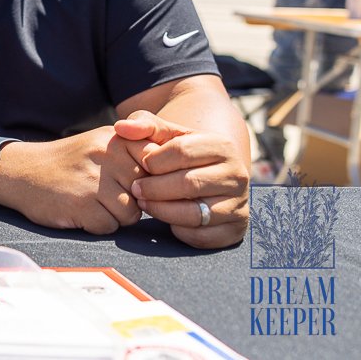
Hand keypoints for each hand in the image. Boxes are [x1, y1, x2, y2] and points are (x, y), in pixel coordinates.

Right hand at [0, 127, 145, 234]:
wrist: (20, 171)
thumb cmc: (67, 162)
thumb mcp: (100, 143)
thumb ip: (134, 151)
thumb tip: (171, 176)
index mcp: (115, 139)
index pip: (157, 165)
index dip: (147, 181)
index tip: (129, 183)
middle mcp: (108, 156)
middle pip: (146, 193)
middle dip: (131, 200)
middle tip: (104, 194)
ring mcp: (94, 181)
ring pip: (130, 214)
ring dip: (114, 216)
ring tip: (92, 202)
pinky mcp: (82, 205)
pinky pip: (109, 227)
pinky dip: (96, 225)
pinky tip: (79, 211)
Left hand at [115, 110, 248, 248]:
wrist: (208, 175)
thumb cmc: (180, 153)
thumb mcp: (165, 134)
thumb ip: (143, 124)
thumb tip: (122, 127)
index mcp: (221, 146)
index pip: (182, 151)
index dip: (154, 160)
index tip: (140, 165)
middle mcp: (236, 175)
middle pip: (189, 183)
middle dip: (154, 188)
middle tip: (135, 189)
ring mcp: (238, 204)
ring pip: (196, 213)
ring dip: (162, 211)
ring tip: (144, 203)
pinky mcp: (235, 229)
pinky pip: (202, 236)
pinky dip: (179, 231)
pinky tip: (166, 219)